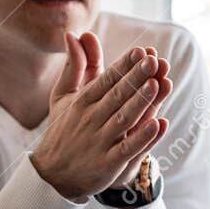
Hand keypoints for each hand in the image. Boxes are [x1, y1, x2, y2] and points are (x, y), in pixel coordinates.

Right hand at [30, 33, 172, 199]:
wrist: (52, 173)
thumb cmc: (63, 129)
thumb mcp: (64, 96)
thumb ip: (75, 66)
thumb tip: (74, 34)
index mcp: (82, 102)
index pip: (107, 79)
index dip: (124, 65)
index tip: (141, 51)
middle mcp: (91, 119)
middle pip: (117, 96)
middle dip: (136, 77)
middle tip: (153, 60)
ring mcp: (100, 142)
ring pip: (124, 119)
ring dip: (140, 101)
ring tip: (156, 83)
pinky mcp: (108, 163)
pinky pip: (128, 148)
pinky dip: (142, 136)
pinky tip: (156, 123)